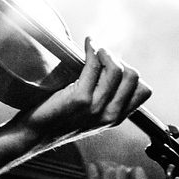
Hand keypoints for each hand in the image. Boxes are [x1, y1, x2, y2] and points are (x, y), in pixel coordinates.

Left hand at [19, 37, 151, 144]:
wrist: (35, 133)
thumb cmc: (58, 118)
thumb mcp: (90, 113)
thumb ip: (104, 97)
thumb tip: (112, 63)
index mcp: (115, 118)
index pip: (143, 91)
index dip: (130, 73)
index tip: (114, 65)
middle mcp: (109, 115)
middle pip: (133, 77)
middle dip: (119, 59)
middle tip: (102, 54)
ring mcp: (96, 107)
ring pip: (117, 70)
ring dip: (106, 52)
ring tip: (95, 48)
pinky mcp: (80, 99)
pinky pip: (93, 65)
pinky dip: (92, 49)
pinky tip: (88, 45)